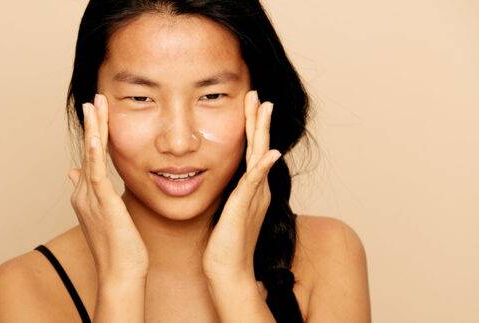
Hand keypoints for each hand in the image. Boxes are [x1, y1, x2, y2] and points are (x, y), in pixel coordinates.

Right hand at [68, 94, 148, 281]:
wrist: (120, 273)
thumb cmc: (119, 248)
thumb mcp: (106, 214)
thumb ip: (94, 192)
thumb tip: (75, 172)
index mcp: (87, 194)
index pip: (91, 157)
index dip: (95, 133)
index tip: (98, 112)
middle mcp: (84, 193)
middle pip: (88, 150)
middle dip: (92, 123)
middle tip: (94, 99)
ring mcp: (91, 198)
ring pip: (91, 156)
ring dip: (93, 129)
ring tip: (94, 105)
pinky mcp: (103, 204)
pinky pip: (97, 175)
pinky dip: (95, 154)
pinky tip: (96, 137)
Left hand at [202, 90, 280, 282]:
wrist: (228, 271)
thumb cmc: (224, 245)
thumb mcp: (227, 211)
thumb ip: (231, 195)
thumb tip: (228, 182)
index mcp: (251, 188)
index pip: (252, 150)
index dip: (251, 127)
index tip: (249, 105)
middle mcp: (257, 189)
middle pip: (259, 147)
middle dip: (258, 120)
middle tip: (258, 95)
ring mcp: (253, 197)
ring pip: (259, 156)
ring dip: (261, 132)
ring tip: (264, 108)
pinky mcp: (244, 207)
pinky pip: (255, 182)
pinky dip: (263, 166)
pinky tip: (270, 152)